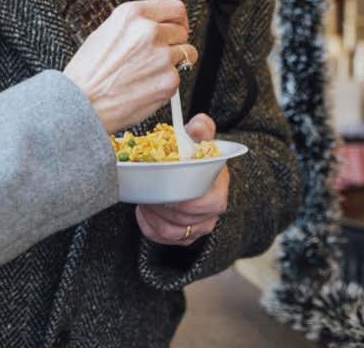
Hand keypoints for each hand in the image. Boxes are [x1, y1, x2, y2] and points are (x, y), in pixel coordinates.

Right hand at [63, 0, 197, 133]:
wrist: (81, 104)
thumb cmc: (87, 73)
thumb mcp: (105, 33)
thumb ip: (134, 26)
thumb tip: (156, 26)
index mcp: (132, 15)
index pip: (175, 8)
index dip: (178, 20)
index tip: (177, 27)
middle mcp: (149, 31)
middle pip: (182, 31)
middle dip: (174, 43)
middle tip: (157, 56)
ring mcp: (162, 56)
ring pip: (186, 53)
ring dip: (172, 63)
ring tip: (148, 73)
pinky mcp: (169, 80)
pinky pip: (177, 78)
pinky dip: (166, 83)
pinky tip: (144, 87)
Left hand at [135, 115, 228, 245]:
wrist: (189, 167)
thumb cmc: (194, 152)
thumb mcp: (198, 136)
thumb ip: (201, 128)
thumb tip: (198, 126)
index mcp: (219, 185)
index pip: (208, 202)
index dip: (183, 199)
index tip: (163, 186)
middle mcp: (213, 209)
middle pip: (184, 218)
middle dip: (161, 205)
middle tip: (146, 190)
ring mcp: (200, 225)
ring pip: (172, 231)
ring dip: (152, 215)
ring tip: (144, 198)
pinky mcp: (186, 235)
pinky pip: (164, 238)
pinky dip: (149, 226)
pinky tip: (144, 210)